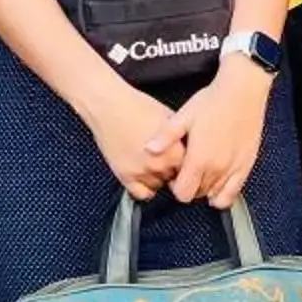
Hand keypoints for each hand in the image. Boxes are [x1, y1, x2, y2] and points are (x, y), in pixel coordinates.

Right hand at [86, 81, 187, 198]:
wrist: (109, 106)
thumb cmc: (136, 106)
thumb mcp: (169, 116)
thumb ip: (181, 136)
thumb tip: (192, 146)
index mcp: (174, 151)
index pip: (190, 169)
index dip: (187, 163)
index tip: (183, 159)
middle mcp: (159, 165)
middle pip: (175, 178)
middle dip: (172, 169)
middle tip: (165, 156)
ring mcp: (141, 172)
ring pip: (159, 186)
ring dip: (158, 177)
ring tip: (152, 160)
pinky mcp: (125, 176)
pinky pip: (142, 194)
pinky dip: (145, 188)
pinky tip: (144, 174)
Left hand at [168, 57, 270, 206]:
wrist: (242, 91)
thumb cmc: (213, 102)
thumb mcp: (184, 116)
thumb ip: (165, 136)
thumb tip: (148, 149)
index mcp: (199, 159)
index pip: (182, 193)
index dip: (175, 186)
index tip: (175, 173)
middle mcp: (217, 169)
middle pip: (197, 195)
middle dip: (189, 185)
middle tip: (187, 168)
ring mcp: (233, 169)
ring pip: (214, 196)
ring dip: (205, 189)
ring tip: (202, 171)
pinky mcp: (246, 166)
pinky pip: (233, 193)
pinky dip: (223, 193)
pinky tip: (217, 180)